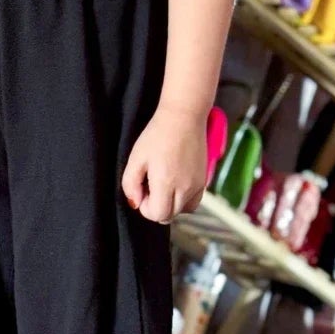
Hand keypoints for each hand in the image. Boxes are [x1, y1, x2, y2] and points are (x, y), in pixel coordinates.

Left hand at [121, 103, 206, 222]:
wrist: (183, 117)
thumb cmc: (157, 135)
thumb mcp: (136, 157)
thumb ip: (130, 184)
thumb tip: (135, 202)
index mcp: (166, 183)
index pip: (158, 214)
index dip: (145, 208)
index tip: (142, 190)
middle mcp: (185, 188)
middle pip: (170, 215)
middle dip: (157, 207)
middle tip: (150, 186)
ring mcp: (197, 185)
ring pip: (182, 211)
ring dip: (170, 205)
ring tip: (164, 185)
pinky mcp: (204, 180)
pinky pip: (193, 202)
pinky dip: (183, 200)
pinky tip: (176, 184)